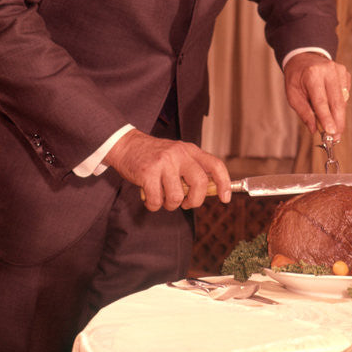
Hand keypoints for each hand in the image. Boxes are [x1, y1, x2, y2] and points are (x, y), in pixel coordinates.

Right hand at [105, 128, 231, 210]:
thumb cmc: (153, 155)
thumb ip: (191, 169)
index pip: (215, 165)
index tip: (225, 198)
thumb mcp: (177, 155)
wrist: (126, 145)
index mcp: (189, 150)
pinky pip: (157, 201)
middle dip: (194, 200)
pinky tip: (150, 197)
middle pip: (200, 183)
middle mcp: (179, 154)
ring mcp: (163, 163)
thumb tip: (207, 192)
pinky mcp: (147, 173)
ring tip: (162, 197)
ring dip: (170, 205)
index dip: (224, 183)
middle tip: (185, 203)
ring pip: (176, 197)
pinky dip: (154, 205)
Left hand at [283, 52, 349, 137]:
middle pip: (337, 102)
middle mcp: (328, 70)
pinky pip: (345, 95)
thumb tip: (314, 129)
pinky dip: (339, 104)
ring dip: (339, 116)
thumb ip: (304, 112)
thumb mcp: (292, 94)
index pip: (321, 101)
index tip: (331, 132)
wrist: (303, 58)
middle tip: (336, 137)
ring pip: (343, 100)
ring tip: (333, 126)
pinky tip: (330, 104)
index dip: (327, 118)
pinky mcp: (345, 73)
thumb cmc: (296, 78)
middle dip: (338, 122)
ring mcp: (339, 70)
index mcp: (312, 74)